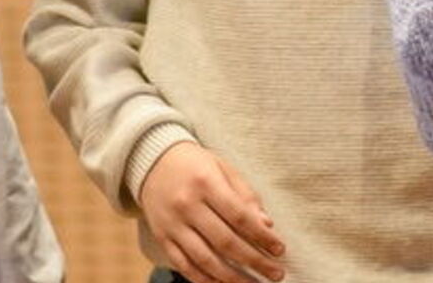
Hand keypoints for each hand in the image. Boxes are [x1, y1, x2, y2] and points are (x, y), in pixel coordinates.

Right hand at [138, 142, 284, 282]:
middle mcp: (187, 204)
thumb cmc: (196, 164)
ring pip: (205, 259)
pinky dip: (204, 279)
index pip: (239, 216)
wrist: (152, 161)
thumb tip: (266, 225)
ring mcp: (172, 224)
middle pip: (225, 242)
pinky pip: (183, 265)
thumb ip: (245, 196)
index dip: (262, 236)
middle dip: (254, 261)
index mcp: (206, 182)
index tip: (280, 249)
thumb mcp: (223, 169)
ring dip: (232, 278)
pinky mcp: (161, 237)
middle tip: (276, 273)